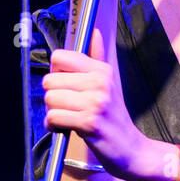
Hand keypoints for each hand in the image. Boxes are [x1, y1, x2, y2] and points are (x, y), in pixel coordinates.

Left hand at [42, 26, 147, 178]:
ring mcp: (95, 102)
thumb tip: (94, 32)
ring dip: (53, 112)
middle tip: (68, 106)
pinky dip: (54, 125)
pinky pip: (54, 117)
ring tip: (68, 117)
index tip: (66, 85)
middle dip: (53, 96)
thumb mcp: (109, 83)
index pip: (60, 57)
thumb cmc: (114, 117)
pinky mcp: (89, 122)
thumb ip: (97, 57)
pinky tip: (66, 127)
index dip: (56, 73)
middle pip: (49, 80)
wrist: (130, 148)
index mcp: (102, 70)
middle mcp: (99, 82)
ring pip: (50, 99)